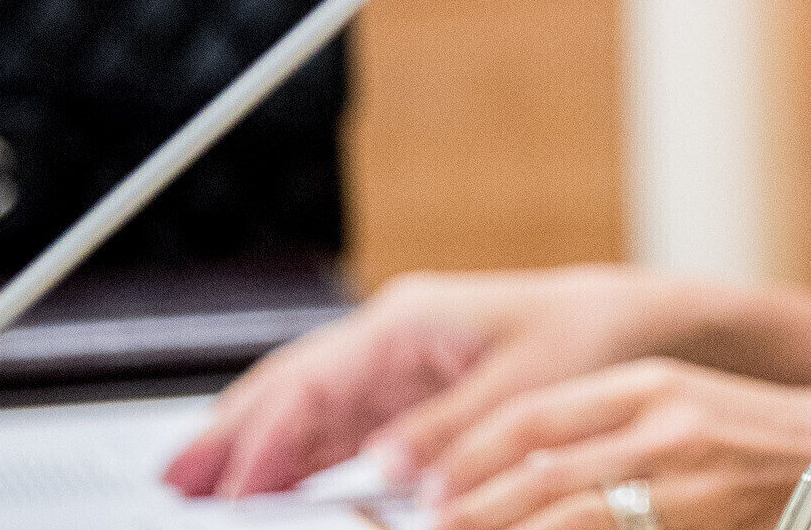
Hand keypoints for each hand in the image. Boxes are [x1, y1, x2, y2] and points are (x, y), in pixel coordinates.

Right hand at [163, 266, 726, 497]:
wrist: (638, 324)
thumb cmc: (592, 342)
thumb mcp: (526, 391)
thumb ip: (452, 430)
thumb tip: (386, 469)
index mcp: (411, 321)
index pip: (313, 383)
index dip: (265, 438)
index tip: (231, 490)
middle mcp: (392, 335)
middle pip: (288, 385)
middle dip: (229, 431)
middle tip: (172, 482)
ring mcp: (396, 360)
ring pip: (303, 403)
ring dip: (252, 444)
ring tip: (196, 487)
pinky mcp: (409, 388)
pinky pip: (335, 421)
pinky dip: (296, 450)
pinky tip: (268, 483)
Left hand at [427, 359, 810, 529]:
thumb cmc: (769, 440)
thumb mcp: (687, 407)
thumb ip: (611, 428)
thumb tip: (521, 471)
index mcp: (649, 383)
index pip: (534, 415)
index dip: (470, 454)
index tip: (426, 485)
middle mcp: (662, 422)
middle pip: (539, 472)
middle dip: (474, 509)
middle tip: (431, 528)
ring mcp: (686, 475)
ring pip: (570, 516)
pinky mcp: (706, 519)